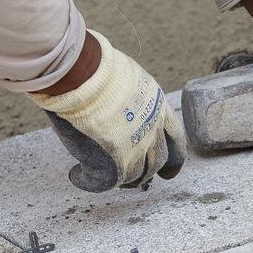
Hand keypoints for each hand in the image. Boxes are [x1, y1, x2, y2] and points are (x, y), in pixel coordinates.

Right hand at [32, 31, 185, 191]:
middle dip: (145, 173)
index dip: (173, 160)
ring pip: (132, 177)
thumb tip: (117, 107)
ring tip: (96, 173)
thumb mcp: (126, 79)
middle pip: (156, 163)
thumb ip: (130, 99)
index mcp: (158, 108)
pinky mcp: (111, 165)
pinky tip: (76, 175)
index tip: (169, 172)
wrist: (81, 74)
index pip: (176, 141)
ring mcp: (134, 150)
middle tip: (129, 179)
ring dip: (117, 179)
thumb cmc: (94, 68)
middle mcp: (152, 131)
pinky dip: (87, 182)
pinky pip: (103, 184)